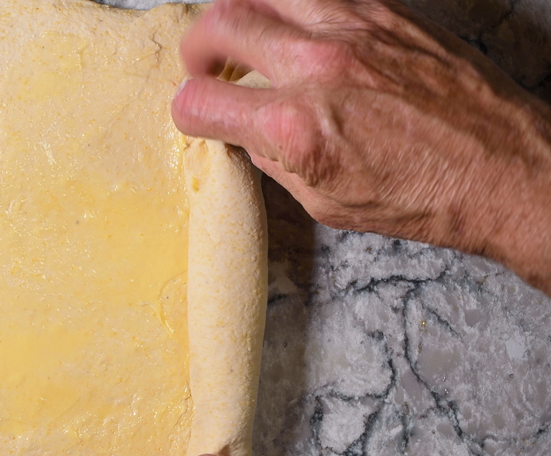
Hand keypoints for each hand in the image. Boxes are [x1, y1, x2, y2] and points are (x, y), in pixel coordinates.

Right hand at [172, 0, 550, 293]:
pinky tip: (294, 26)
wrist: (504, 171)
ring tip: (243, 34)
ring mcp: (354, 31)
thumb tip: (248, 133)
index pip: (203, 102)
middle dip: (197, 49)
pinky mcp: (387, 14)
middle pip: (222, 25)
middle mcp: (319, 68)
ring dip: (240, 11)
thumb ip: (276, 158)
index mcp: (296, 127)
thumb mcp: (326, 201)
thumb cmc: (426, 196)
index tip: (192, 113)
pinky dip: (291, 5)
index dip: (186, 111)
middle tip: (204, 67)